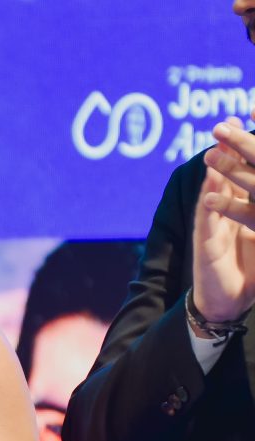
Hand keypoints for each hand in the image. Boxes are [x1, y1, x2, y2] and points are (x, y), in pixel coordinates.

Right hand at [195, 114, 254, 320]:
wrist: (228, 304)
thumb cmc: (249, 273)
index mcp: (245, 212)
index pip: (247, 176)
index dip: (250, 153)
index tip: (253, 122)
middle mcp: (228, 216)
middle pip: (229, 176)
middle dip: (231, 148)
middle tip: (231, 120)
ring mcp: (215, 229)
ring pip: (215, 193)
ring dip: (215, 170)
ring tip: (216, 146)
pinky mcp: (207, 246)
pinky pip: (208, 219)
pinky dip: (210, 201)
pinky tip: (210, 184)